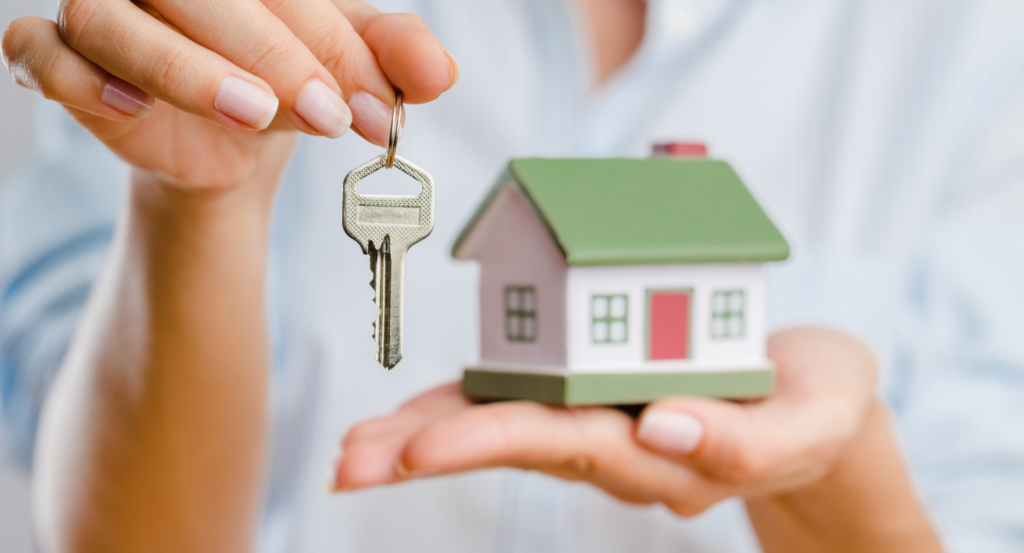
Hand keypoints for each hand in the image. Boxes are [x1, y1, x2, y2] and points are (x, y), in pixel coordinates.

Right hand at [2, 0, 457, 190]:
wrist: (233, 138)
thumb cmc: (284, 78)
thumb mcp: (346, 69)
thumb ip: (392, 60)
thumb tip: (440, 72)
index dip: (332, 43)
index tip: (380, 107)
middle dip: (277, 58)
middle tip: (332, 116)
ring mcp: (102, 5)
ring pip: (116, 20)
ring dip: (188, 71)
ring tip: (256, 113)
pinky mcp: (58, 55)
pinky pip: (42, 54)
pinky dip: (80, 79)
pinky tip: (132, 109)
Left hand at [333, 328, 939, 550]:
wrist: (819, 401)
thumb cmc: (820, 405)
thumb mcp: (816, 418)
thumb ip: (751, 441)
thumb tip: (665, 430)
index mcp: (666, 450)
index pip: (568, 446)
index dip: (490, 443)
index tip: (419, 453)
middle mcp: (620, 445)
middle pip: (514, 445)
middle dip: (428, 452)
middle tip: (348, 464)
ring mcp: (603, 425)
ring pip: (505, 429)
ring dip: (426, 436)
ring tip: (351, 451)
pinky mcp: (596, 396)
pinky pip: (523, 401)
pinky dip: (464, 407)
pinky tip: (411, 418)